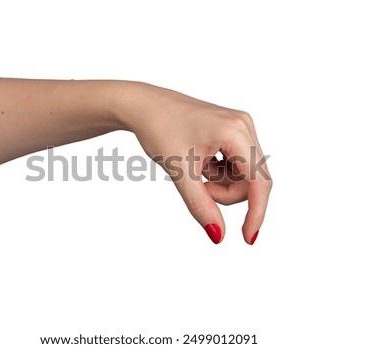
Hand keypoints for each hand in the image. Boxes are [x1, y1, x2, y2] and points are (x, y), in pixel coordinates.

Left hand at [116, 82, 271, 243]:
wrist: (143, 105)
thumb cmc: (158, 129)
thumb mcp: (179, 171)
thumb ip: (200, 205)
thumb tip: (218, 235)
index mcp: (235, 132)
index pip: (259, 182)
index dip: (257, 213)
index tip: (247, 239)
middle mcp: (244, 126)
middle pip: (252, 180)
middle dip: (226, 193)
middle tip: (198, 187)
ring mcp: (240, 126)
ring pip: (245, 174)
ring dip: (222, 183)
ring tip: (195, 170)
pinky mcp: (233, 129)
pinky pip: (237, 164)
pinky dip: (220, 173)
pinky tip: (201, 162)